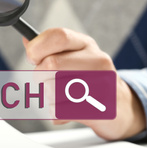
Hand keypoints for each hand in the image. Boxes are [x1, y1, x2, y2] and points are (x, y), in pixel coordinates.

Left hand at [23, 28, 145, 140]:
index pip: (58, 36)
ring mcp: (102, 84)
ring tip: (58, 95)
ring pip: (53, 89)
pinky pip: (61, 109)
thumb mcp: (72, 56)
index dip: (38, 47)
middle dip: (38, 75)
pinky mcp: (100, 107)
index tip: (32, 57)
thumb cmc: (88, 77)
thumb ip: (49, 49)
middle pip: (51, 63)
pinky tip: (66, 107)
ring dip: (47, 95)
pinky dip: (55, 111)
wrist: (119, 105)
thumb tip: (27, 40)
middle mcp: (97, 60)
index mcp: (86, 44)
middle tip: (43, 79)